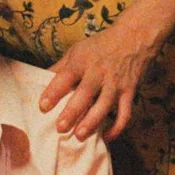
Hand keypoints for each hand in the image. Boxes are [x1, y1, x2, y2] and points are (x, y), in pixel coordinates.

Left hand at [38, 17, 159, 139]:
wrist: (134, 37)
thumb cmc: (101, 45)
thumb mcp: (77, 50)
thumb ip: (60, 67)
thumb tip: (40, 81)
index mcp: (82, 61)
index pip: (66, 76)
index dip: (54, 92)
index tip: (43, 106)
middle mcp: (98, 72)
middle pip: (85, 94)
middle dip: (72, 112)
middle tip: (60, 128)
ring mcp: (115, 83)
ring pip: (104, 106)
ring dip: (92, 122)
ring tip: (80, 136)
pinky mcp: (129, 92)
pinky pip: (125, 113)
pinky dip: (117, 127)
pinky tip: (106, 137)